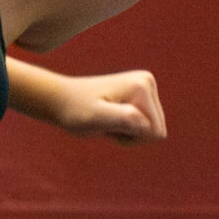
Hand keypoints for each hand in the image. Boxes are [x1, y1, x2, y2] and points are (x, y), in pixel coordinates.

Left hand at [51, 69, 167, 143]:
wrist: (60, 100)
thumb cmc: (75, 110)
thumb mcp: (96, 117)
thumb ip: (122, 119)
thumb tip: (145, 123)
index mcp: (142, 86)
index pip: (155, 131)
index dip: (132, 137)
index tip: (108, 124)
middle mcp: (147, 82)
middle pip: (157, 130)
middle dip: (131, 135)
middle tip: (106, 124)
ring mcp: (145, 87)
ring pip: (151, 129)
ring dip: (128, 132)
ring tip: (106, 121)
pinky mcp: (141, 95)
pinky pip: (145, 125)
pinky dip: (126, 128)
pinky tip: (109, 119)